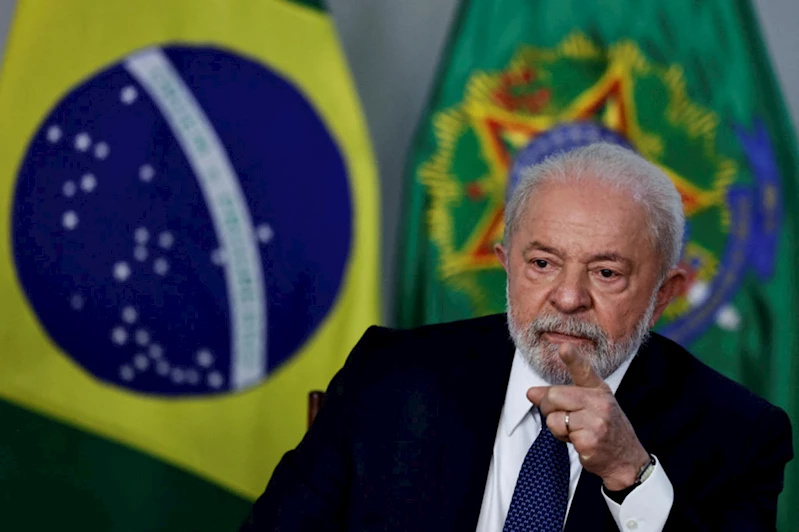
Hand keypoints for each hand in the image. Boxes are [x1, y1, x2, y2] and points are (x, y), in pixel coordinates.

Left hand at [526, 343, 649, 489]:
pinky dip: (564, 439)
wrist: (626, 459)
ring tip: (574, 431)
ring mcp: (596, 422)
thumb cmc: (605, 428)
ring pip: (553, 418)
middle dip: (547, 407)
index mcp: (599, 390)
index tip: (564, 347)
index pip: (584, 370)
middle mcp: (599, 402)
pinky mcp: (589, 440)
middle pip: (554, 395)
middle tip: (559, 416)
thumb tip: (531, 392)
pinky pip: (560, 434)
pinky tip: (580, 442)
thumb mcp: (590, 406)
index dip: (573, 358)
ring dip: (556, 427)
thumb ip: (562, 396)